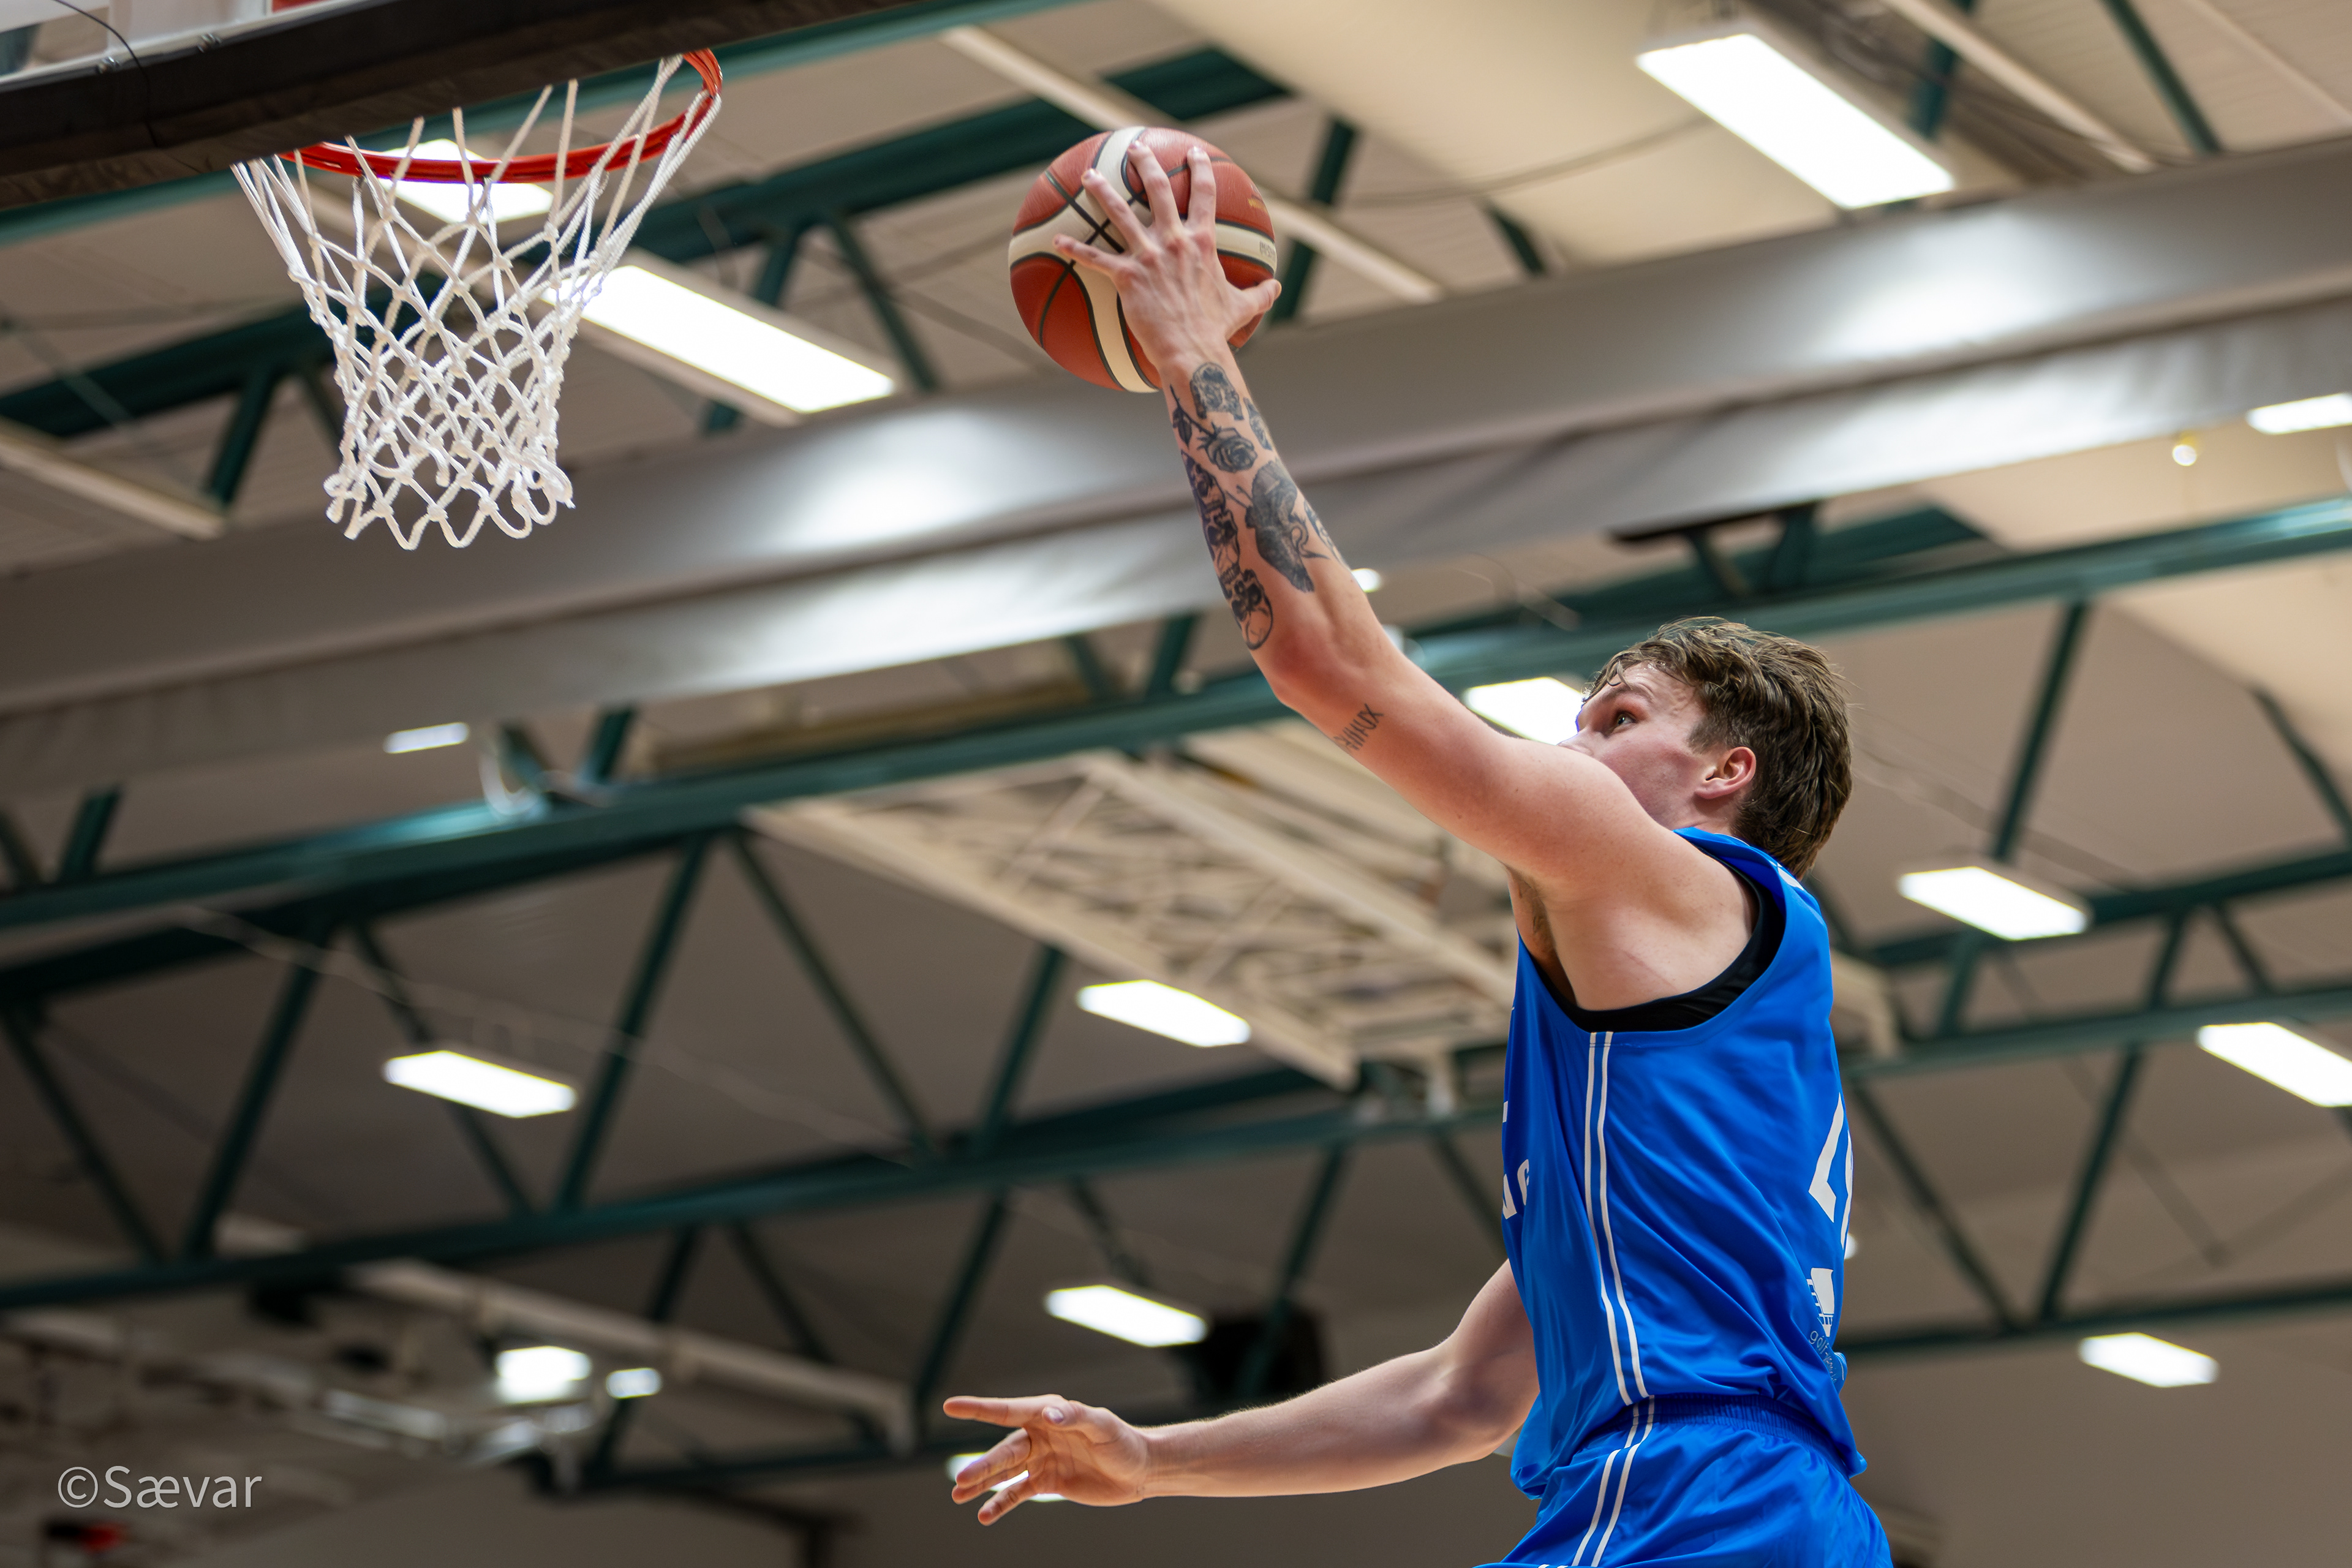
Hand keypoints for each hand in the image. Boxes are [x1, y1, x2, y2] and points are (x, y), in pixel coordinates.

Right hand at [942, 1392, 1151, 1522]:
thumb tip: (1048, 1415)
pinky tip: (984, 1515)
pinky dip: (1001, 1504)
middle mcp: (1039, 1435)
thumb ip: (1075, 1417)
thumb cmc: (1123, 1441)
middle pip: (1003, 1451)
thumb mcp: (1102, 1425)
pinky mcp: (1047, 1483)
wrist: (1139, 1470)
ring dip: (982, 1484)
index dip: (978, 1409)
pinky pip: (1018, 1494)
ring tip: (958, 1495)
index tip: (950, 1406)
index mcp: (1048, 1413)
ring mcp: (1041, 1460)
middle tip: (960, 1480)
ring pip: (1005, 1472)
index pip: (1007, 1411)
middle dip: (982, 1466)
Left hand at [1053, 144, 1280, 380]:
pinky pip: (1095, 258)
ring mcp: (1148, 256)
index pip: (1204, 195)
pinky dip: (1074, 248)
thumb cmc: (1215, 330)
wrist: (1192, 350)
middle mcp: (1173, 241)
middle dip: (1146, 163)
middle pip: (1157, 190)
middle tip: (1136, 148)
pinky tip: (1056, 240)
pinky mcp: (1126, 277)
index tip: (1195, 154)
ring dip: (1102, 192)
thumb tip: (1277, 287)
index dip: (1200, 169)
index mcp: (1201, 242)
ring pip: (1119, 213)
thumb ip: (1260, 294)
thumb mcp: (1242, 307)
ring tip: (1089, 176)